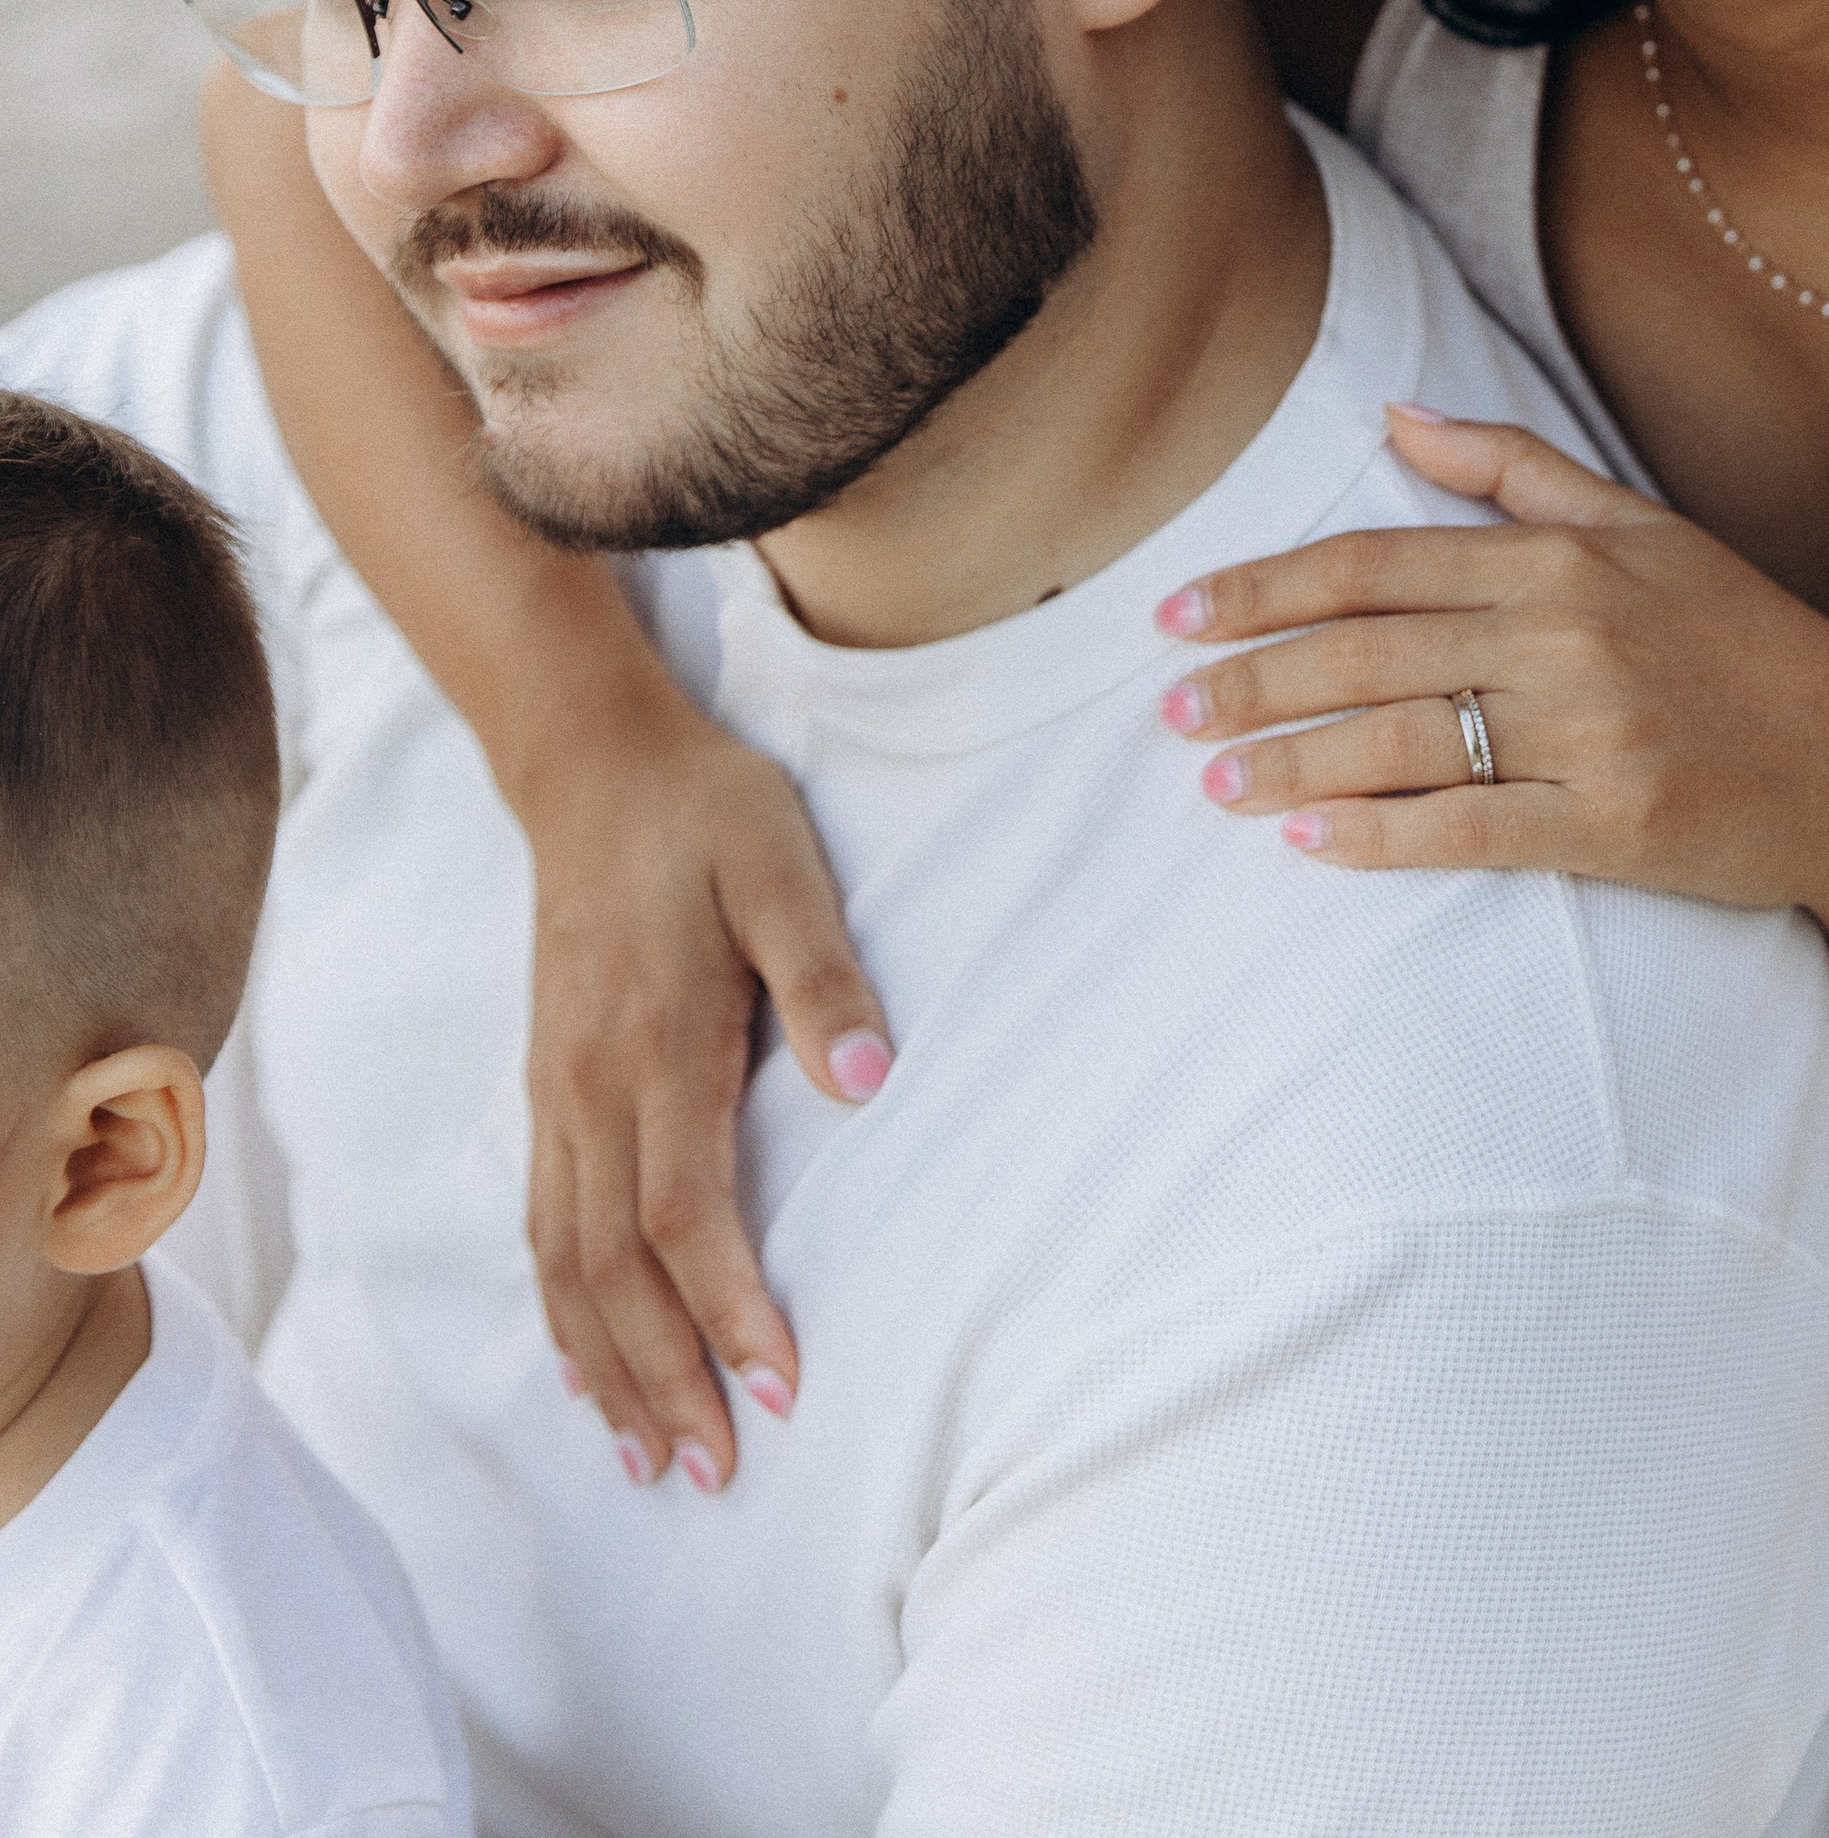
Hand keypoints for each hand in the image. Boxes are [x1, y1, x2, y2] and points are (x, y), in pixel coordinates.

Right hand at [512, 687, 890, 1493]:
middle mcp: (593, 1088)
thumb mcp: (783, 865)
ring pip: (570, 1265)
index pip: (688, 1213)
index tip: (782, 1388)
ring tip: (652, 1461)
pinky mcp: (546, 1090)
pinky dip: (563, 1313)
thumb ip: (822, 976)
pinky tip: (587, 1370)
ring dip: (609, 1369)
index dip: (730, 1309)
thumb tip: (872, 1082)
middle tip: (720, 1473)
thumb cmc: (705, 814)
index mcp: (659, 1043)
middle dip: (668, 1379)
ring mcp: (558, 1095)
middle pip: (618, 1269)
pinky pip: (544, 1226)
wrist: (593, 767)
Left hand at [1155, 407, 1828, 912]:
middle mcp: (1565, 635)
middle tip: (1166, 707)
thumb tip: (1393, 415)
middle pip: (1366, 650)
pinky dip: (1380, 834)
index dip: (1265, 583)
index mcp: (1559, 558)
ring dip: (1291, 760)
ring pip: (1401, 739)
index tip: (1176, 610)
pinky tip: (1308, 842)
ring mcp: (1589, 734)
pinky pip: (1469, 830)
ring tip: (1213, 779)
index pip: (1374, 562)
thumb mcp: (1640, 526)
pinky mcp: (1613, 826)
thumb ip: (1512, 467)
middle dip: (1251, 675)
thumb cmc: (1744, 641)